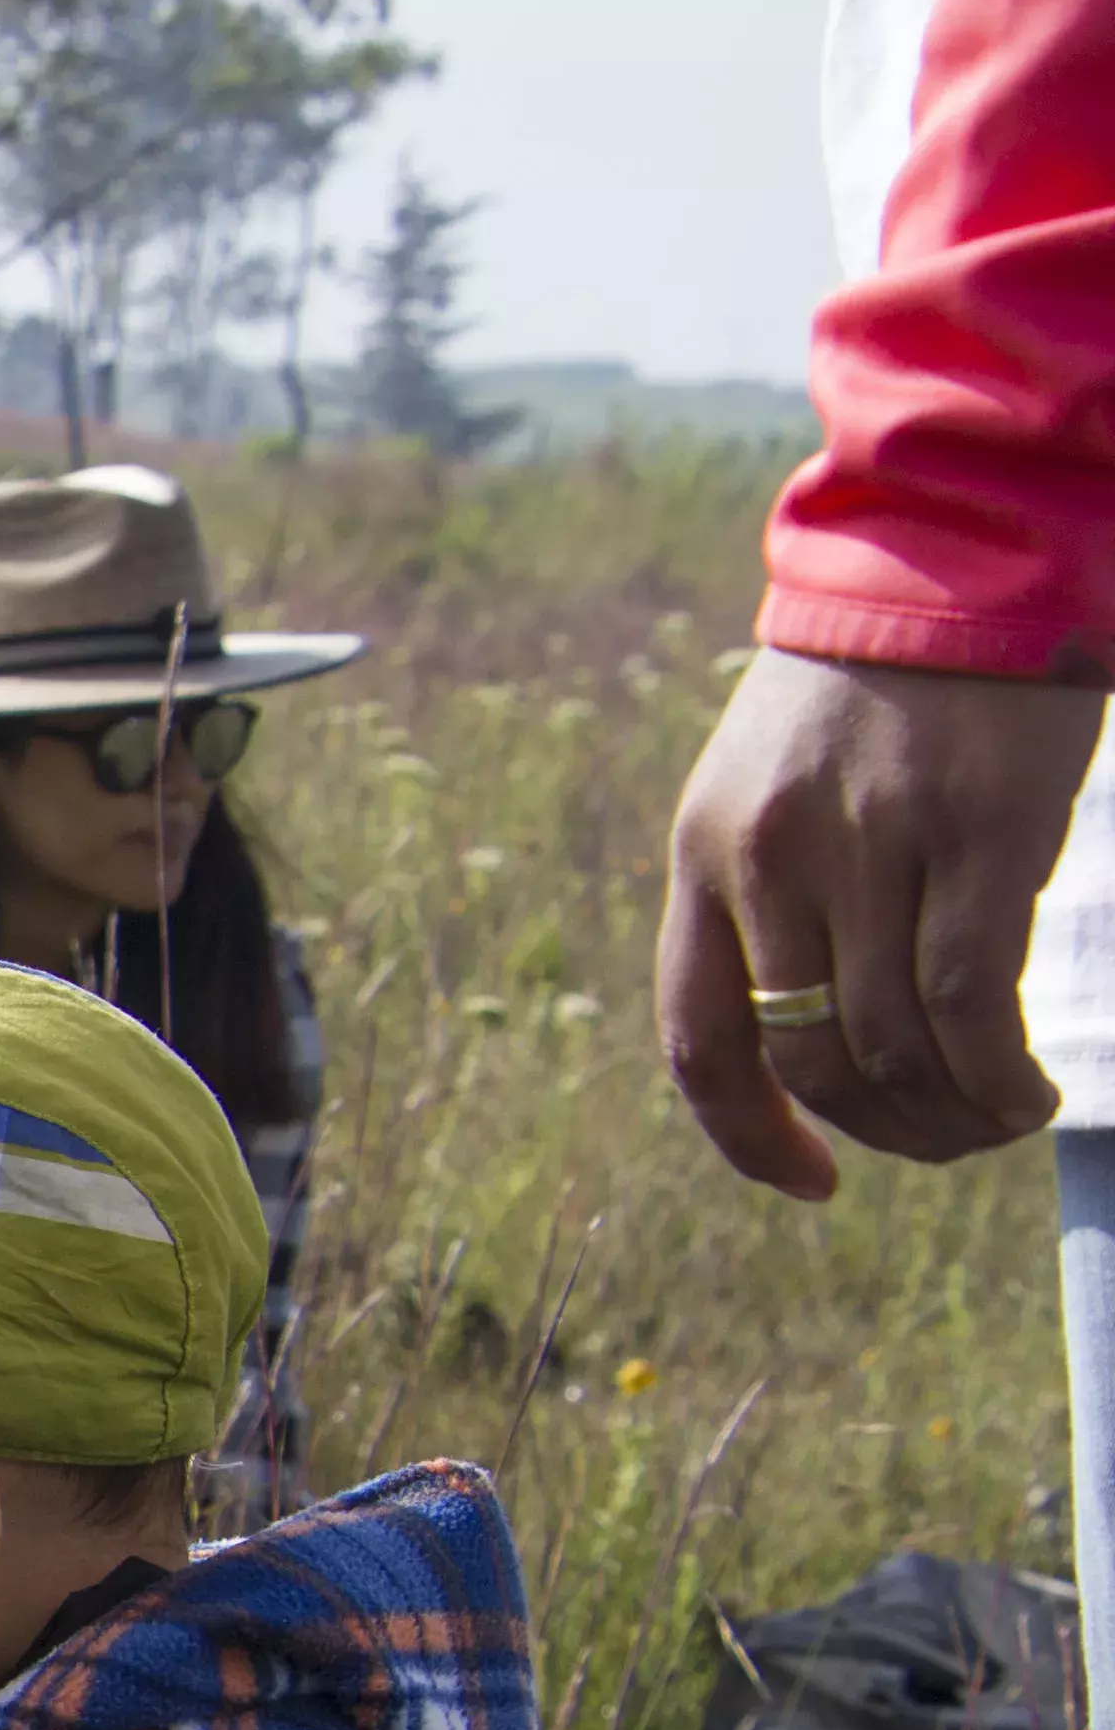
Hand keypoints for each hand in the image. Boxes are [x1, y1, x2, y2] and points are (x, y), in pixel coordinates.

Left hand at [658, 646, 1104, 1193]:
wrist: (957, 549)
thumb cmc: (872, 681)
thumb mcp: (772, 784)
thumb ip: (774, 895)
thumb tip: (818, 1038)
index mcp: (705, 854)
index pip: (701, 1039)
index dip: (750, 1135)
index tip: (811, 1179)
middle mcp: (773, 861)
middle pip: (809, 1058)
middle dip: (881, 1131)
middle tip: (944, 1144)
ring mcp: (874, 847)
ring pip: (895, 1044)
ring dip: (951, 1117)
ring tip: (999, 1123)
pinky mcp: (978, 834)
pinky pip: (970, 1002)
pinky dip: (997, 1076)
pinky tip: (1028, 1094)